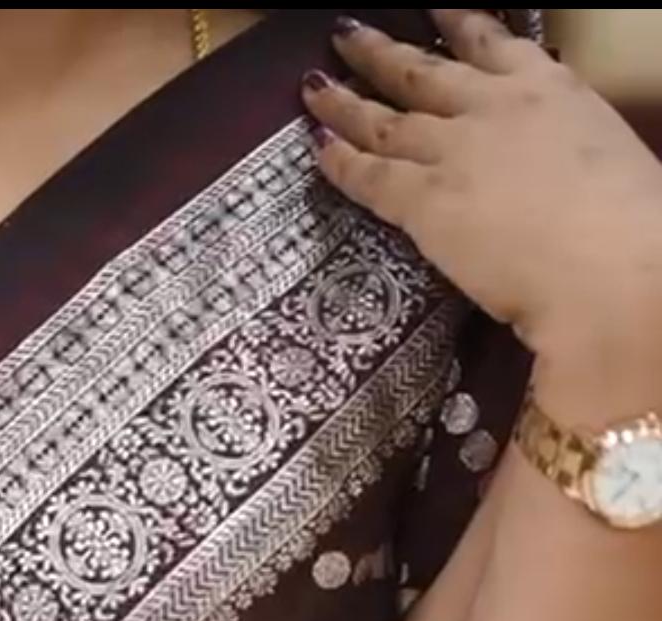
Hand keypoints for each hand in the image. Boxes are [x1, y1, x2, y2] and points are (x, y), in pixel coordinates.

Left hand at [302, 12, 661, 361]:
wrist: (611, 271)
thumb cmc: (630, 226)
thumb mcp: (604, 158)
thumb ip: (564, 149)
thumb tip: (555, 170)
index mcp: (549, 89)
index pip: (491, 42)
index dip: (454, 22)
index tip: (432, 10)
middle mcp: (493, 107)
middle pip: (422, 71)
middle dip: (380, 51)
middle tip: (347, 34)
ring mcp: (453, 151)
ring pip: (384, 119)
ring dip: (345, 100)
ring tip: (315, 85)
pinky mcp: (424, 202)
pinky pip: (369, 175)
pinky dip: (338, 159)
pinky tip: (318, 146)